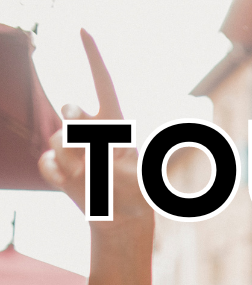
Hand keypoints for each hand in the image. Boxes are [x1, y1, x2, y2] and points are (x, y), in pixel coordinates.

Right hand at [38, 31, 149, 228]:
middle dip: (76, 124)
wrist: (123, 221)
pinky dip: (58, 176)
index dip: (93, 57)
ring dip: (74, 161)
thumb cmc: (136, 195)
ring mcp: (71, 148)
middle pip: (70, 111)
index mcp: (114, 124)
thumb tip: (112, 133)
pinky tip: (72, 185)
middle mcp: (89, 130)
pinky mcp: (57, 168)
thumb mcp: (138, 173)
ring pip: (57, 140)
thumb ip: (120, 150)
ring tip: (93, 178)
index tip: (84, 30)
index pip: (103, 84)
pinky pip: (47, 164)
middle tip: (93, 147)